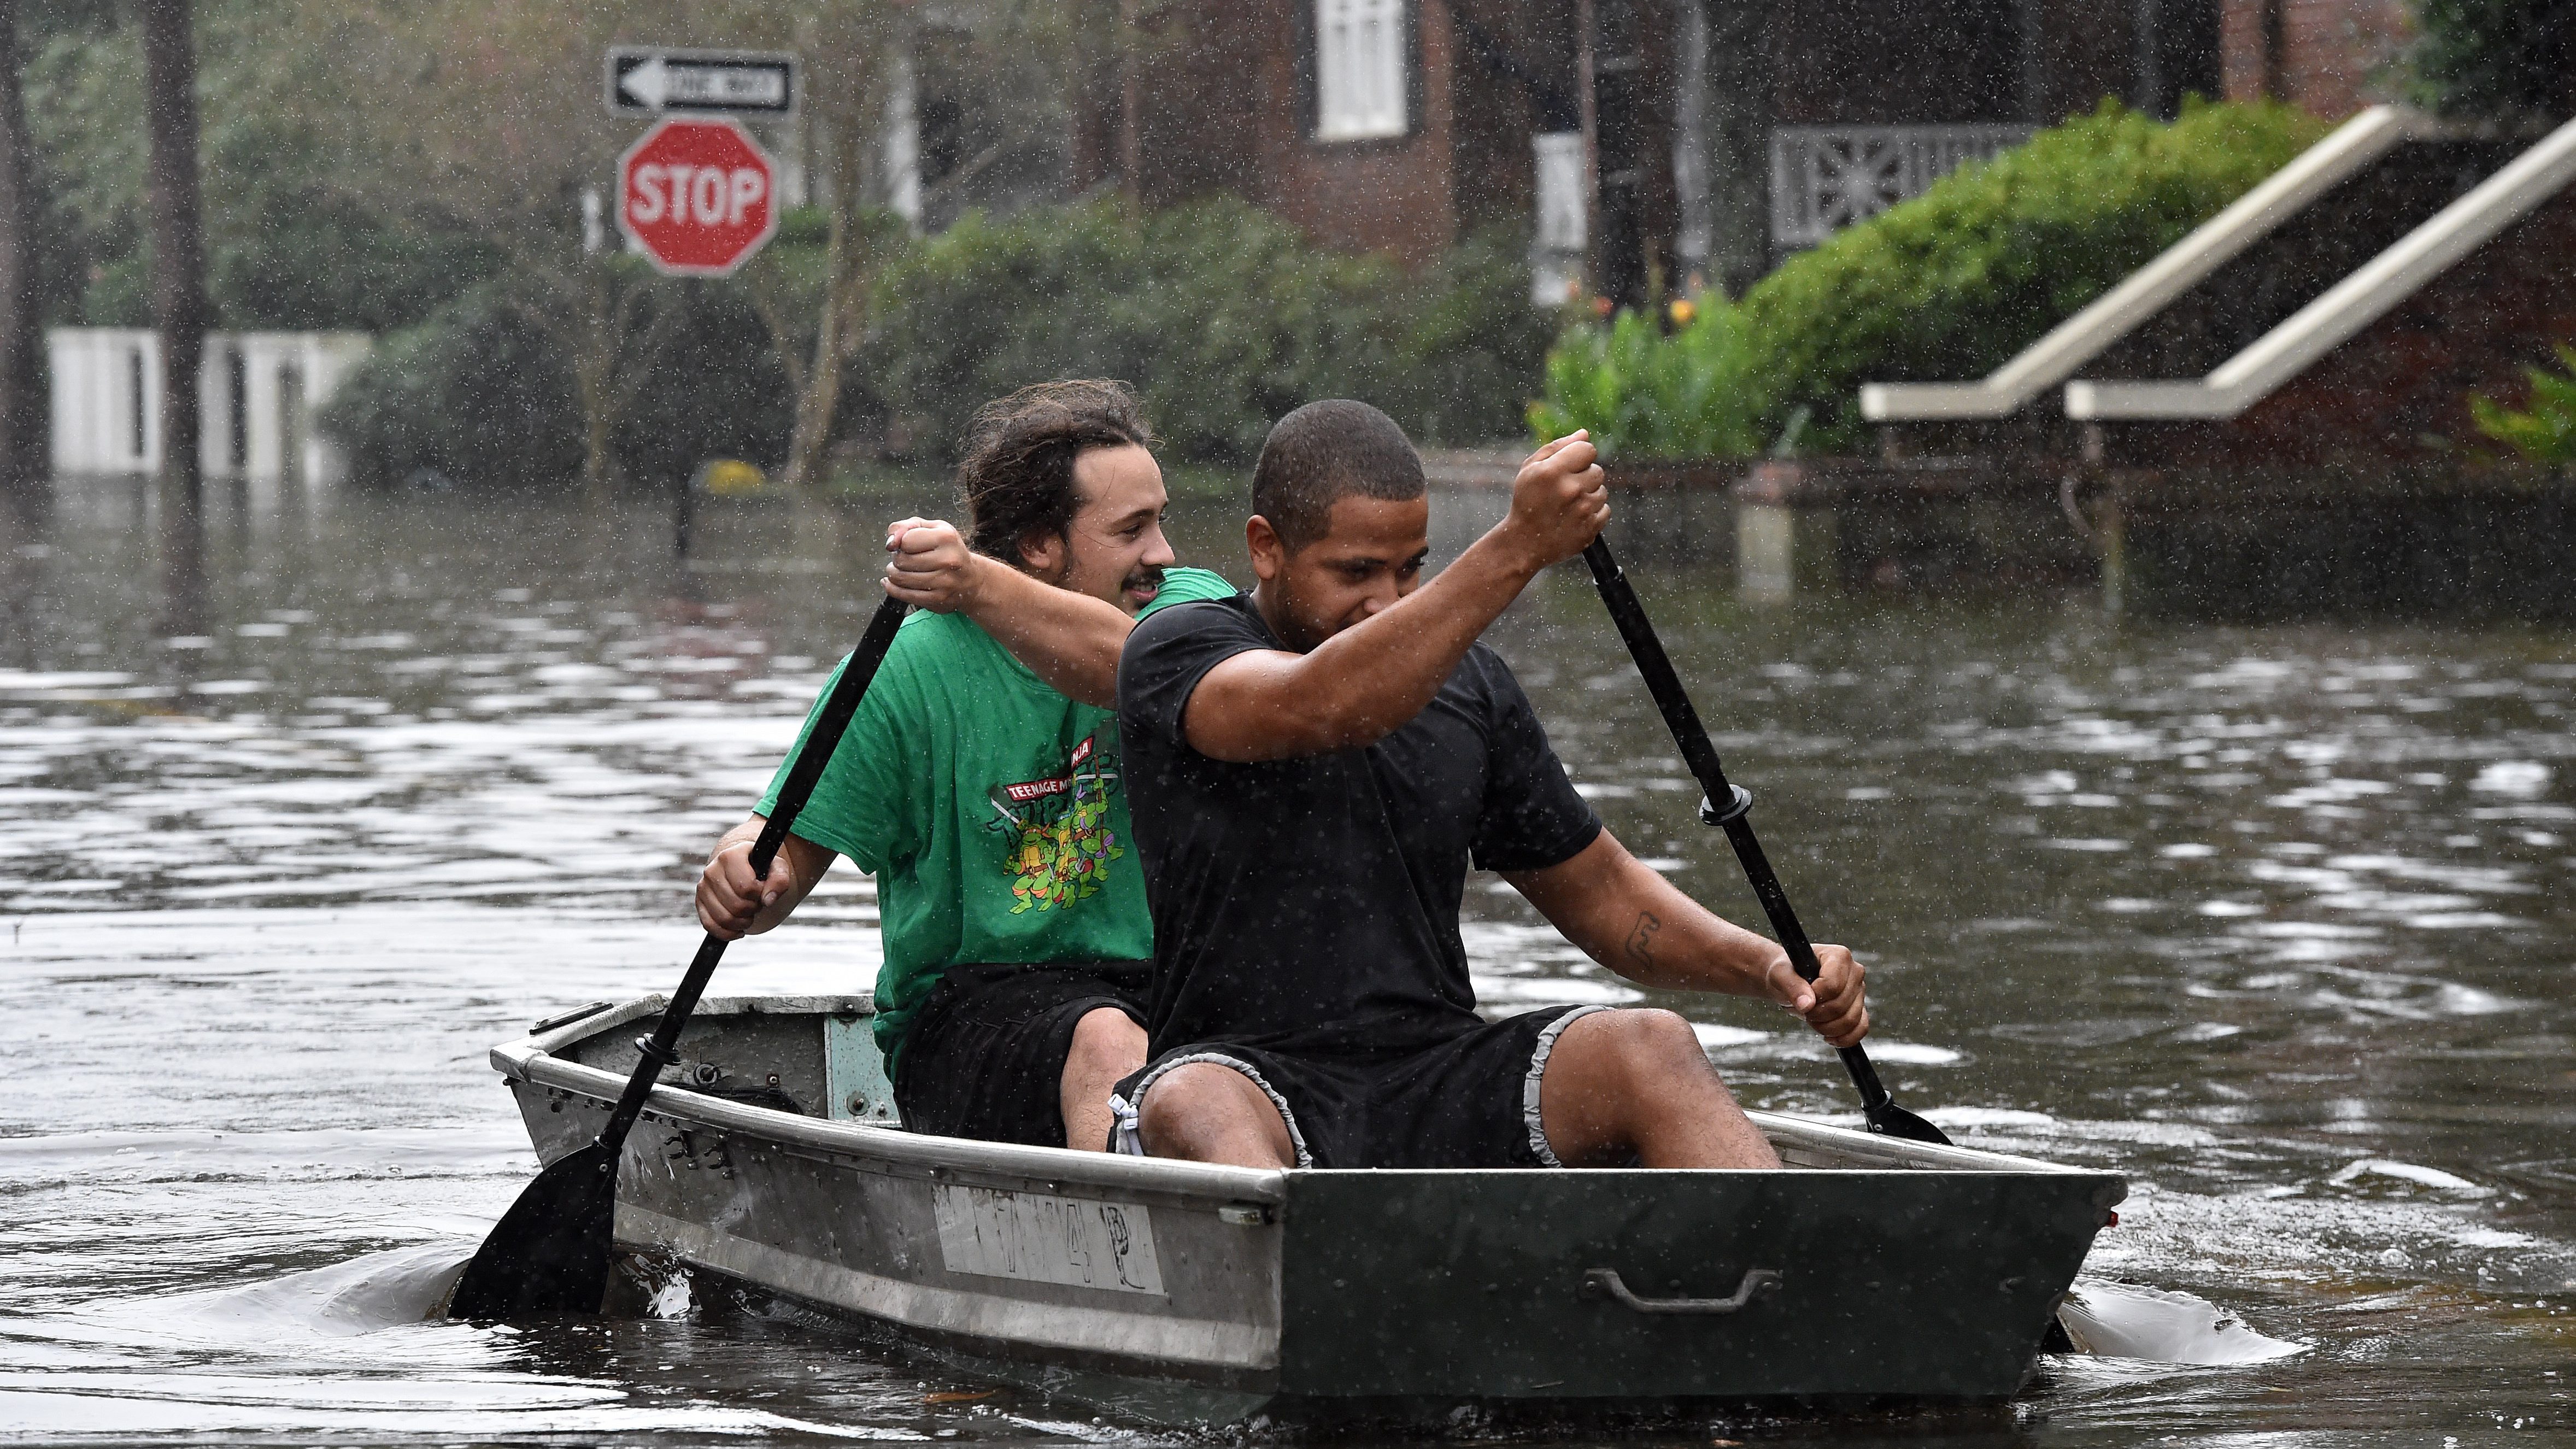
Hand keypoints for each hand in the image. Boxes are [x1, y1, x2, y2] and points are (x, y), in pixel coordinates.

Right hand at [695, 838, 795, 939]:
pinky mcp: (699, 902)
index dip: (759, 894)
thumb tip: (768, 900)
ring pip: (724, 918)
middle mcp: (712, 870)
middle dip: (753, 909)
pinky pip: (710, 926)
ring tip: (749, 912)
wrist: (741, 866)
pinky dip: (727, 933)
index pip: (746, 887)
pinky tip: (739, 928)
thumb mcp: (777, 868)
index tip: (762, 889)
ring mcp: (703, 887)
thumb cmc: (760, 867)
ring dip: (743, 922)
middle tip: (757, 902)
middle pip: (736, 905)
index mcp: (730, 856)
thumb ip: (779, 880)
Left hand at [882, 517, 983, 613]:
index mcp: (946, 537)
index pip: (905, 540)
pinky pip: (903, 595)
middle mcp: (948, 560)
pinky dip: (893, 588)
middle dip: (897, 559)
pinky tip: (893, 583)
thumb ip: (906, 527)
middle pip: (901, 560)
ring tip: (901, 570)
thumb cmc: (948, 550)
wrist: (971, 580)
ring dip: (894, 574)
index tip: (908, 545)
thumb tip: (890, 542)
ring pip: (900, 578)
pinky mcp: (937, 599)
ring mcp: (944, 582)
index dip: (901, 542)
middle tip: (906, 558)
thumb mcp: (932, 529)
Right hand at [1497, 432, 1607, 572]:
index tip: (1568, 467)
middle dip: (1584, 476)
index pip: (1588, 449)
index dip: (1579, 456)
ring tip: (1568, 505)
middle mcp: (1570, 490)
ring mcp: (1583, 511)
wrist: (1523, 542)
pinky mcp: (1591, 528)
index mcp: (1553, 471)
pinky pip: (1605, 510)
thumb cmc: (1526, 501)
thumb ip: (1558, 447)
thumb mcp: (1530, 469)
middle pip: (1597, 470)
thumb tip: (1584, 434)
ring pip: (1602, 491)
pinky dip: (1593, 512)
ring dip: (1589, 495)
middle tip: (1565, 489)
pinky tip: (1574, 517)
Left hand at [1764, 943, 1868, 1048]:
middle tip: (1804, 1010)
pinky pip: (1861, 1029)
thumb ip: (1792, 986)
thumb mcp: (1780, 975)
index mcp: (1839, 956)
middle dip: (1817, 1015)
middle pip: (1841, 1005)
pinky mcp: (1860, 1009)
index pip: (1832, 985)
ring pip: (1851, 1020)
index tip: (1802, 996)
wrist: (1789, 981)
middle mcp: (1855, 972)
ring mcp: (1860, 991)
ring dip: (1827, 1028)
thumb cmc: (1786, 973)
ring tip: (1812, 1020)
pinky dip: (1845, 1038)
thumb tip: (1807, 1005)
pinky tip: (1829, 1038)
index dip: (1814, 997)